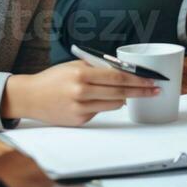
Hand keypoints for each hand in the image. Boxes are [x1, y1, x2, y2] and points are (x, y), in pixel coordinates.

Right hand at [1, 60, 159, 125]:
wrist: (31, 96)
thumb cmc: (53, 78)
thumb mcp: (74, 66)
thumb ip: (96, 68)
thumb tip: (122, 70)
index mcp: (82, 74)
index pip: (117, 77)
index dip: (137, 79)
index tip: (151, 80)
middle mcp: (82, 92)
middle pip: (121, 92)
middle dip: (141, 91)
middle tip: (155, 90)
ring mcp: (81, 108)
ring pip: (114, 104)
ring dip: (123, 98)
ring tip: (127, 93)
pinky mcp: (80, 120)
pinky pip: (100, 111)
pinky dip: (103, 105)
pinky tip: (95, 100)